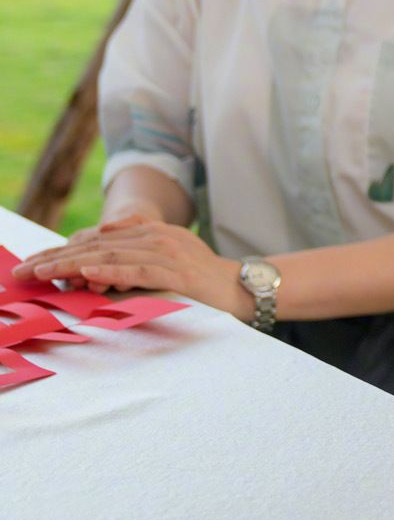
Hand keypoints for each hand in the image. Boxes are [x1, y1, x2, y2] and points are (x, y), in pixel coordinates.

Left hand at [11, 220, 249, 320]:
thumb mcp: (169, 259)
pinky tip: (86, 274)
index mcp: (152, 232)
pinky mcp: (176, 271)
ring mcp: (167, 251)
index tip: (32, 265)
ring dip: (72, 264)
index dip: (62, 251)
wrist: (244, 288)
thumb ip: (138, 252)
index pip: (97, 240)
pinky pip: (135, 270)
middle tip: (23, 272)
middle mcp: (156, 236)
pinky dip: (109, 272)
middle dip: (55, 258)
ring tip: (42, 273)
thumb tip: (102, 251)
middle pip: (96, 245)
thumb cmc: (204, 280)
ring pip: (109, 256)